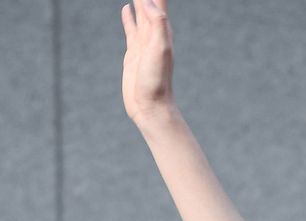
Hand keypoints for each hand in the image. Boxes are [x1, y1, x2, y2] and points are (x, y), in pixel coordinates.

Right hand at [121, 0, 174, 124]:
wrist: (151, 108)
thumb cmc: (156, 83)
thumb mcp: (160, 51)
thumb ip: (158, 25)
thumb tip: (151, 2)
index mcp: (162, 29)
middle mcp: (155, 32)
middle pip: (148, 0)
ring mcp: (144, 41)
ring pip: (139, 10)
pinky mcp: (134, 51)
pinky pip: (131, 27)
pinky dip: (129, 16)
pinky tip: (126, 8)